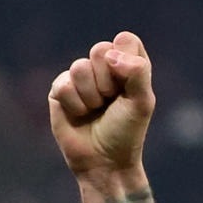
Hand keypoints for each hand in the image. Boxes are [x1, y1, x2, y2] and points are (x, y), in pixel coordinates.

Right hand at [49, 31, 154, 179]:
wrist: (103, 162)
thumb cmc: (126, 132)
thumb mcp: (142, 102)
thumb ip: (137, 72)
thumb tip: (110, 55)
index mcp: (127, 65)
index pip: (125, 40)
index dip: (125, 62)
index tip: (127, 88)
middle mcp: (103, 67)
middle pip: (100, 49)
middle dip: (107, 81)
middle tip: (110, 102)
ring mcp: (80, 77)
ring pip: (79, 67)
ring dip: (90, 96)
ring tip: (95, 110)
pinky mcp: (60, 90)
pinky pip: (63, 84)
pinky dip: (74, 104)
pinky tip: (79, 115)